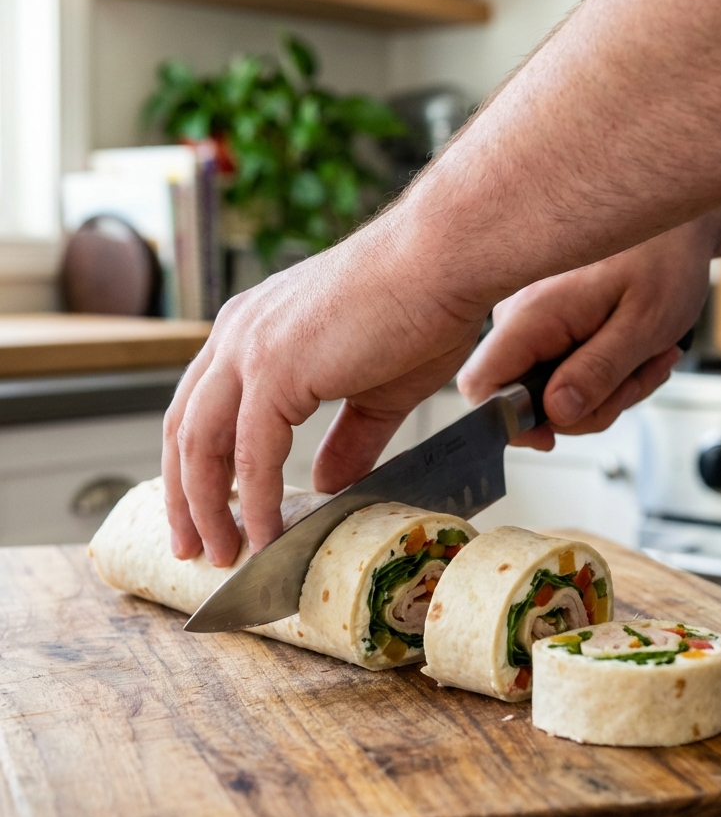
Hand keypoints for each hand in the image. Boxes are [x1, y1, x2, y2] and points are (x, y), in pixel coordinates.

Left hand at [163, 214, 485, 566]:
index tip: (206, 513)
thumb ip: (348, 438)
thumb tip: (329, 485)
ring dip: (208, 508)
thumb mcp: (376, 388)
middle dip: (183, 496)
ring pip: (201, 445)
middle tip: (193, 547)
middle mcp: (237, 333)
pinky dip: (257, 502)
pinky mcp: (273, 369)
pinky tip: (268, 536)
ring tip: (222, 555)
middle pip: (183, 428)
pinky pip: (251, 453)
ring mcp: (249, 348)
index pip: (201, 407)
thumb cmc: (423, 307)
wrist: (442, 261)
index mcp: (252, 329)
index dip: (196, 465)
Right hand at [458, 217, 718, 450]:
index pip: (480, 385)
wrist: (675, 227)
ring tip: (647, 357)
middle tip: (639, 378)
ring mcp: (530, 320)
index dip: (510, 422)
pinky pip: (562, 372)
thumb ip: (598, 372)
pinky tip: (635, 352)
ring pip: (551, 391)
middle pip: (525, 399)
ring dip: (607, 390)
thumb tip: (556, 413)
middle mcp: (518, 316)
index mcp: (533, 314)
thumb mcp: (644, 325)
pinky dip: (603, 374)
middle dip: (589, 406)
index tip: (555, 433)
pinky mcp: (545, 324)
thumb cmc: (663, 257)